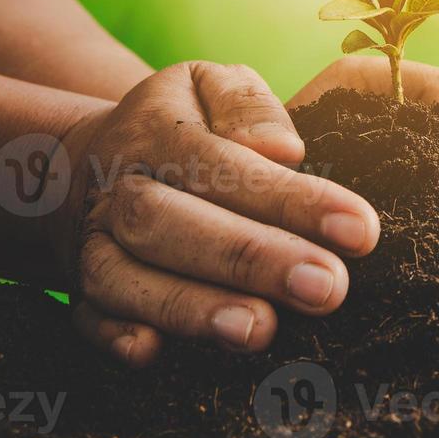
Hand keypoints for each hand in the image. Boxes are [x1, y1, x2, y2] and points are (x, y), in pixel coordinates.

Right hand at [51, 63, 380, 367]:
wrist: (79, 163)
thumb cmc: (180, 124)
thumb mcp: (209, 84)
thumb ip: (247, 104)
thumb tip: (282, 150)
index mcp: (158, 134)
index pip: (227, 166)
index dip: (294, 200)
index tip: (360, 230)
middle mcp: (120, 191)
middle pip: (173, 225)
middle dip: (251, 259)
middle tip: (325, 288)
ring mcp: (94, 245)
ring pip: (126, 278)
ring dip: (191, 308)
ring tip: (259, 331)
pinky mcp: (81, 293)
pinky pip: (87, 319)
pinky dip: (115, 336)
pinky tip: (153, 353)